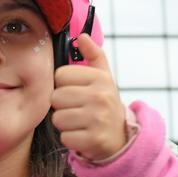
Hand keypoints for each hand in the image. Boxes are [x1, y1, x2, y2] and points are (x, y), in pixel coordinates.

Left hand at [51, 33, 126, 160]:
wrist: (122, 136)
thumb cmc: (104, 103)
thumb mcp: (103, 78)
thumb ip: (93, 55)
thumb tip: (83, 36)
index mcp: (100, 78)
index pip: (60, 75)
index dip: (63, 85)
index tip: (76, 91)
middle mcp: (100, 96)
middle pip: (56, 97)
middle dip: (62, 105)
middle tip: (77, 109)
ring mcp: (98, 119)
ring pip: (57, 118)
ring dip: (65, 123)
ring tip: (79, 121)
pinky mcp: (93, 140)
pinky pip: (64, 137)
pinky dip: (70, 138)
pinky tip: (82, 134)